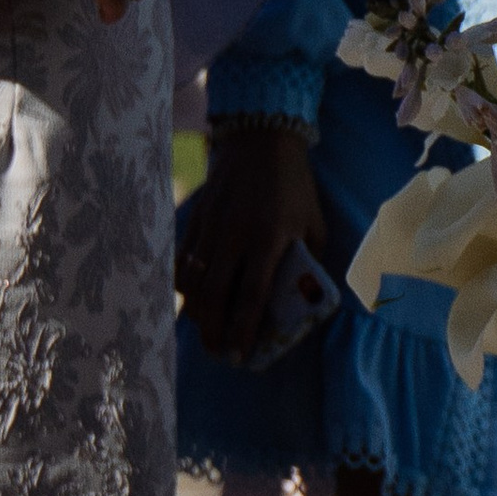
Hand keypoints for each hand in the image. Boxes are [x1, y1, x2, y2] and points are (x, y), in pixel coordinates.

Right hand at [180, 125, 325, 360]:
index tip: (240, 355)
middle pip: (215, 295)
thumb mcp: (313, 223)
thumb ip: (307, 260)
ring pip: (193, 281)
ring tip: (204, 334)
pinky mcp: (195, 218)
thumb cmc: (294, 187)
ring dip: (196, 313)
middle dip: (213, 330)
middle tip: (217, 354)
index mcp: (269, 238)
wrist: (261, 140)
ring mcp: (211, 226)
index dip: (244, 329)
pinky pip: (183, 260)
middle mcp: (235, 235)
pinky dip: (185, 286)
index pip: (253, 295)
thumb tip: (300, 298)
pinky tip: (192, 301)